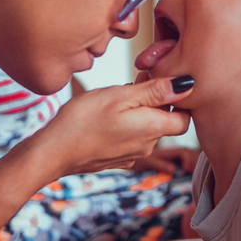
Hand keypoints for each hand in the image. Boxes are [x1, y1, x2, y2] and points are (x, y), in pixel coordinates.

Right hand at [30, 76, 192, 177]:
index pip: (185, 118)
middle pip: (165, 122)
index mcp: (153, 129)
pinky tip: (105, 116)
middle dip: (156, 102)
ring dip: (138, 112)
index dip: (179, 100)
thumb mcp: (120, 96)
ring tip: (116, 97)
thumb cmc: (83, 120)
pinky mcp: (116, 159)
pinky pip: (130, 138)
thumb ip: (155, 92)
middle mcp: (147, 146)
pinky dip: (125, 124)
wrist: (53, 152)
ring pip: (146, 128)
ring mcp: (131, 155)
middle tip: (135, 82)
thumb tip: (187, 85)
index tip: (161, 83)